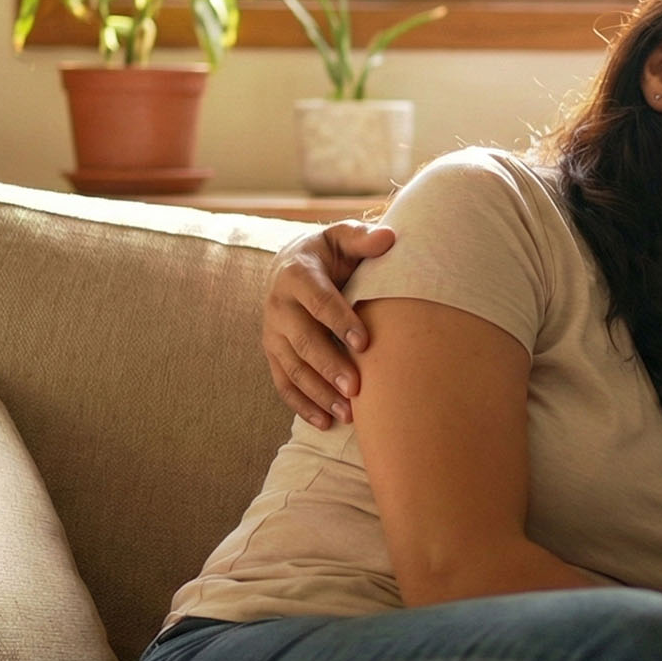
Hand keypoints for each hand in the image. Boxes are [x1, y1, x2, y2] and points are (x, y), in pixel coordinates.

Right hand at [260, 221, 395, 426]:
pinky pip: (283, 384)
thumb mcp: (343, 238)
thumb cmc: (330, 253)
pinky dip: (302, 405)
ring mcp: (273, 332)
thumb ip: (363, 239)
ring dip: (318, 393)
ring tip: (348, 414)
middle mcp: (279, 305)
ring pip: (292, 368)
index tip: (365, 343)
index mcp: (297, 274)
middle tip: (356, 389)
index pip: (319, 301)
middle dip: (329, 366)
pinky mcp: (273, 353)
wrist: (292, 265)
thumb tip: (389, 238)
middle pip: (303, 341)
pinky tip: (325, 422)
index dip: (340, 321)